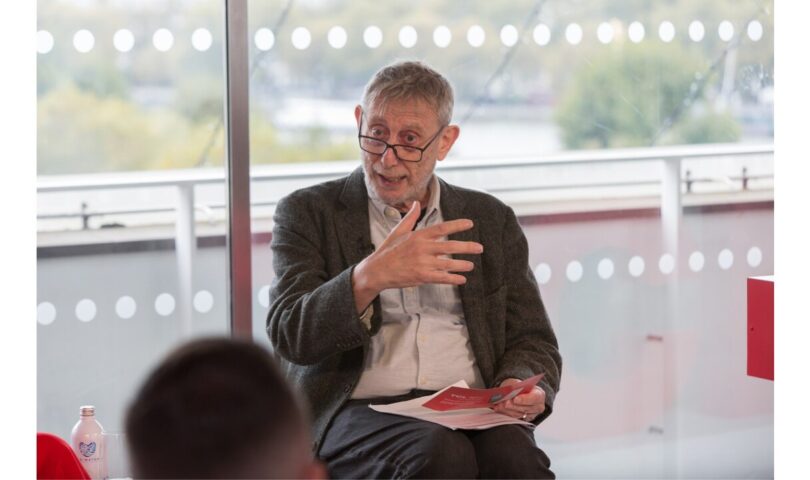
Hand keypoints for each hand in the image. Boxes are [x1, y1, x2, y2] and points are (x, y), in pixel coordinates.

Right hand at [352, 201, 482, 311]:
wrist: (377, 271)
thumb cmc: (388, 251)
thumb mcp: (398, 231)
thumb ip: (410, 218)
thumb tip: (415, 203)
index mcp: (418, 235)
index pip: (442, 228)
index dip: (457, 225)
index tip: (470, 224)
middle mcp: (422, 248)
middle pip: (450, 246)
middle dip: (467, 247)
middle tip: (479, 247)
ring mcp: (423, 263)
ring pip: (449, 264)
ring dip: (462, 265)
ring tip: (471, 265)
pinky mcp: (422, 276)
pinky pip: (442, 278)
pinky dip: (453, 279)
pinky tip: (462, 279)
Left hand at [491, 378, 545, 421]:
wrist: (517, 392)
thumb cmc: (518, 387)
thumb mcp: (517, 383)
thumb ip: (514, 387)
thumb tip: (508, 392)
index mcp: (539, 395)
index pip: (534, 398)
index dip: (525, 399)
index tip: (515, 399)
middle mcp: (537, 407)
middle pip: (525, 408)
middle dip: (513, 406)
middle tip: (504, 402)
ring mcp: (531, 415)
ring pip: (518, 414)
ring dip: (507, 410)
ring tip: (498, 405)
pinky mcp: (522, 420)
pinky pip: (513, 418)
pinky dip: (504, 413)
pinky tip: (498, 409)